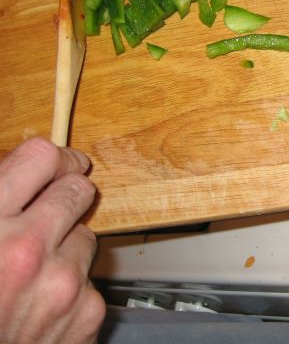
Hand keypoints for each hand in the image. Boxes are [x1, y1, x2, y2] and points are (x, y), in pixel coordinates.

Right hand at [0, 138, 105, 343]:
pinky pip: (89, 278)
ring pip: (86, 236)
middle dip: (68, 195)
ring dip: (66, 247)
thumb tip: (19, 172)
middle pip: (78, 189)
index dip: (53, 158)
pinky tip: (41, 305)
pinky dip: (70, 287)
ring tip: (32, 273)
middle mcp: (27, 250)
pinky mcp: (87, 310)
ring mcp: (63, 282)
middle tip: (55, 206)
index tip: (59, 162)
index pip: (42, 158)